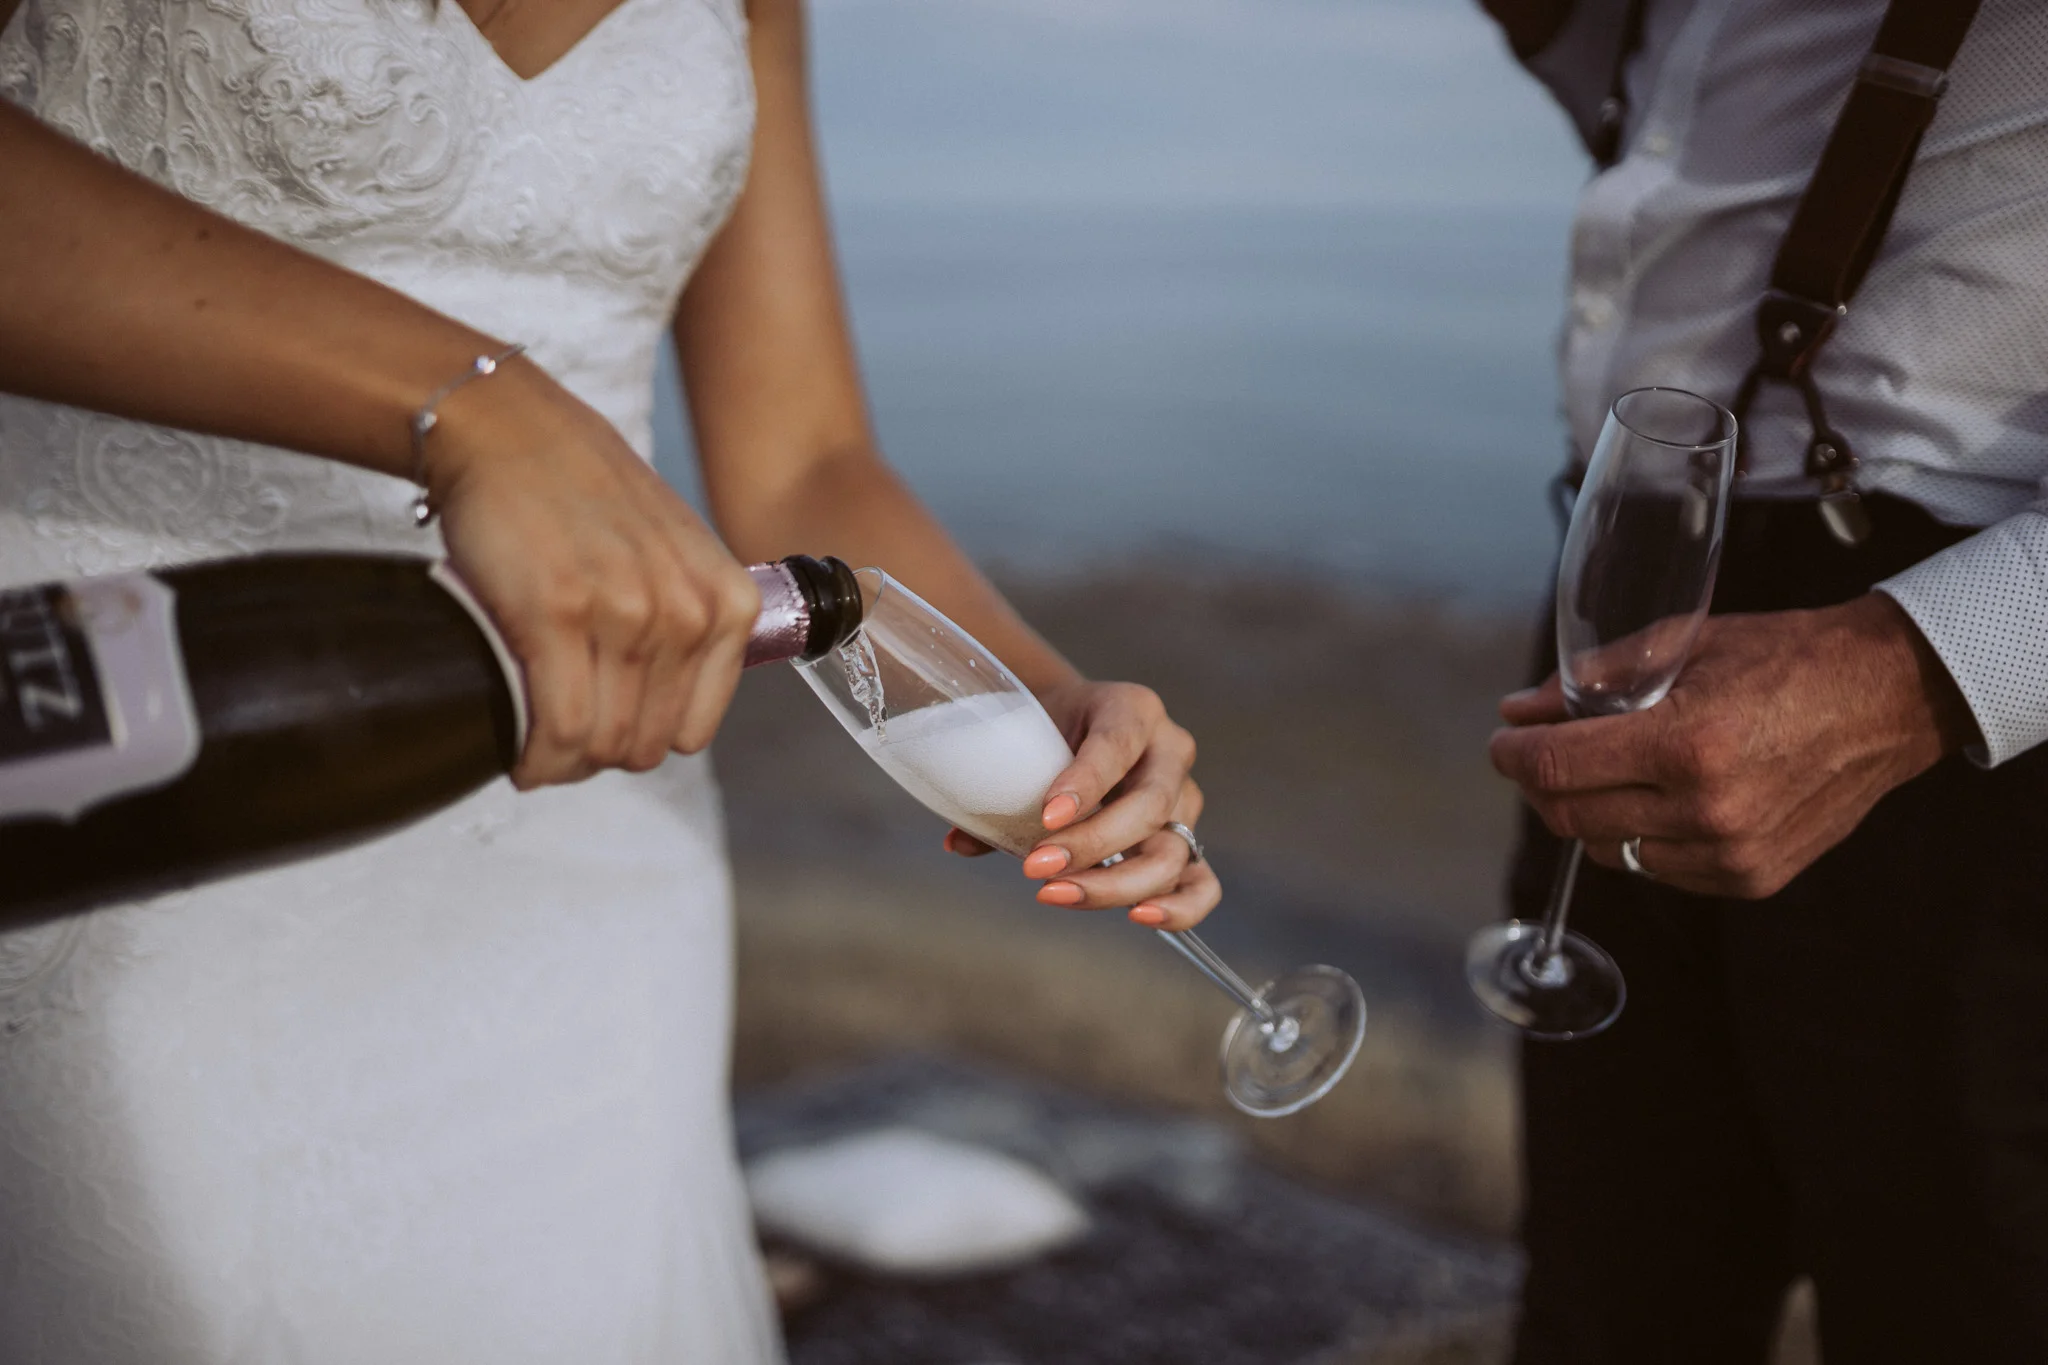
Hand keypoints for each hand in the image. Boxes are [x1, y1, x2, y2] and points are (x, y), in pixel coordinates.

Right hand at [427, 360, 761, 788]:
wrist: (514, 432)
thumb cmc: (585, 497)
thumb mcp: (677, 553)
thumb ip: (693, 621)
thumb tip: (670, 714)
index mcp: (728, 603)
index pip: (693, 732)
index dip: (642, 742)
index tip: (602, 732)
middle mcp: (687, 611)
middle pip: (645, 746)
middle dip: (596, 756)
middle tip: (553, 737)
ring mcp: (625, 613)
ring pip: (600, 745)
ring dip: (560, 762)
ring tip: (530, 740)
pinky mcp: (557, 614)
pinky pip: (557, 728)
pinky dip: (533, 757)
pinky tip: (515, 750)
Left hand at [942, 681, 1219, 928]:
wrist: (1072, 732)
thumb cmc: (1044, 735)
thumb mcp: (1022, 741)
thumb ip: (995, 790)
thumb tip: (959, 844)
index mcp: (1132, 708)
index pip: (1117, 744)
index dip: (1086, 783)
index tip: (1047, 817)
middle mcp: (1171, 750)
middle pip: (1149, 805)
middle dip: (1092, 843)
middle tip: (1036, 869)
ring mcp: (1186, 800)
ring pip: (1172, 850)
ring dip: (1116, 883)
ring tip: (1057, 895)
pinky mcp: (1189, 843)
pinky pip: (1202, 883)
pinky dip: (1179, 907)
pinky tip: (1139, 917)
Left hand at [1491, 594, 1977, 897]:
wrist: (1885, 699)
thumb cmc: (1787, 659)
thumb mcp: (1685, 646)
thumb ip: (1594, 681)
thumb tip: (1522, 710)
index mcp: (1685, 745)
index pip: (1558, 770)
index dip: (1514, 757)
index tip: (1504, 743)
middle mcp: (1706, 810)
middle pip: (1572, 818)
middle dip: (1543, 785)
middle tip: (1542, 755)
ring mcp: (1731, 853)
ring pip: (1610, 852)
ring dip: (1592, 814)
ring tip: (1611, 772)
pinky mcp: (1752, 878)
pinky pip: (1660, 869)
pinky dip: (1642, 838)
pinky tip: (1659, 799)